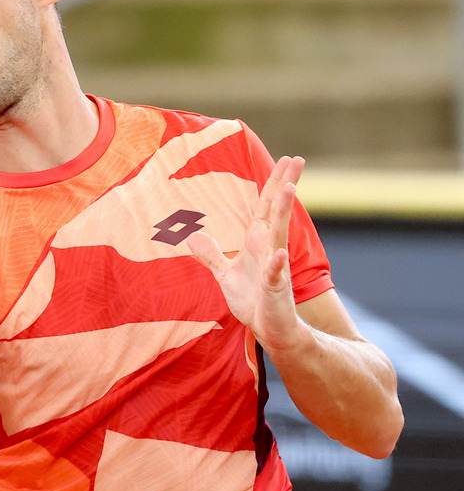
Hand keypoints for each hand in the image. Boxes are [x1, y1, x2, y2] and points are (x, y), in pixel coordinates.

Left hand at [187, 156, 311, 354]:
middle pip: (276, 212)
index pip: (265, 207)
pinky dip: (276, 264)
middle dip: (285, 186)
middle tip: (298, 160)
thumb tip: (193, 237)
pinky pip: (276, 275)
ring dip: (283, 213)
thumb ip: (212, 255)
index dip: (273, 184)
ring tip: (288, 189)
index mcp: (257, 243)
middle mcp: (269, 250)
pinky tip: (280, 252)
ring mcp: (274, 268)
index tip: (286, 160)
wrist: (270, 331)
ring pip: (278, 236)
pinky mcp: (275, 290)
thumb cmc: (253, 301)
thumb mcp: (225, 275)